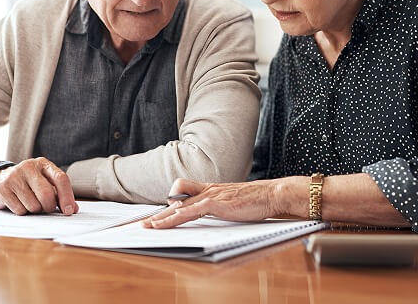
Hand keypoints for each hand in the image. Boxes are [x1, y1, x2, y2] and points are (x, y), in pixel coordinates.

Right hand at [0, 157, 77, 215]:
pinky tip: (19, 203)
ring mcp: (14, 176)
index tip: (68, 211)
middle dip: (49, 207)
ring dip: (35, 210)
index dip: (67, 197)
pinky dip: (23, 212)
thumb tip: (73, 209)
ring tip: (30, 203)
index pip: (61, 178)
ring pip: (33, 205)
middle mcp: (29, 167)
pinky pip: (20, 210)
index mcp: (43, 164)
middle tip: (46, 208)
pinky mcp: (3, 188)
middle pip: (47, 194)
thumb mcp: (45, 184)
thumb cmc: (28, 184)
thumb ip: (59, 195)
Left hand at [141, 178, 281, 228]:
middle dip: (160, 214)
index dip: (169, 205)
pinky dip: (180, 216)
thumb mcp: (232, 201)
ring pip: (181, 206)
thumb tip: (207, 212)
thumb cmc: (255, 199)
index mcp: (210, 190)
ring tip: (151, 227)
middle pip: (176, 202)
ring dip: (164, 218)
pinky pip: (193, 210)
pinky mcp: (218, 203)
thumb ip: (218, 206)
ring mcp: (212, 196)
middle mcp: (208, 191)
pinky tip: (172, 221)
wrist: (271, 194)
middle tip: (145, 224)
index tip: (159, 215)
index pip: (183, 195)